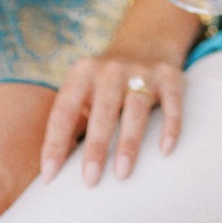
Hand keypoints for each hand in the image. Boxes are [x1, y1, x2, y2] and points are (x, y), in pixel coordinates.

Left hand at [41, 45, 184, 186]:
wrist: (146, 43)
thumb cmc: (105, 85)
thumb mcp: (83, 92)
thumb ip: (70, 123)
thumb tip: (53, 169)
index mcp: (82, 73)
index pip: (64, 111)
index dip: (54, 143)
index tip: (49, 175)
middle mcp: (111, 69)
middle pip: (102, 110)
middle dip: (95, 146)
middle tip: (90, 180)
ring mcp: (143, 70)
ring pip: (136, 108)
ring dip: (128, 142)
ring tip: (122, 173)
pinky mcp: (170, 76)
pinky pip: (172, 103)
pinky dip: (170, 126)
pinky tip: (165, 150)